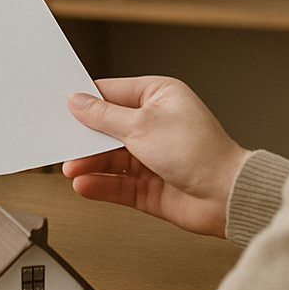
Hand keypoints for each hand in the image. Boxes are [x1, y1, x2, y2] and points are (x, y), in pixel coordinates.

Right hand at [63, 76, 249, 237]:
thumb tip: (79, 102)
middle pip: (108, 128)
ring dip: (90, 163)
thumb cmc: (201, 151)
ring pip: (111, 158)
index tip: (61, 107)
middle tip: (62, 142)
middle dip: (85, 137)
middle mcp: (155, 124)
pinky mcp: (151, 185)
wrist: (227, 196)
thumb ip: (105, 116)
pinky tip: (85, 184)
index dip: (87, 101)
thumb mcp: (142, 125)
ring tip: (71, 168)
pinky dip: (101, 184)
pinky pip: (118, 183)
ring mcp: (153, 156)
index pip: (112, 94)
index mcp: (158, 96)